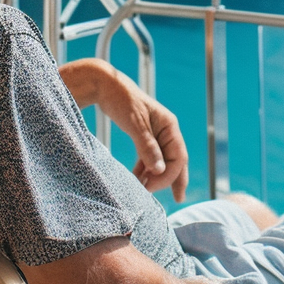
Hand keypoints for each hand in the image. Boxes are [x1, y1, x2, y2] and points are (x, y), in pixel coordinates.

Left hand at [61, 59, 189, 200]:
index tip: (153, 188)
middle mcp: (166, 130)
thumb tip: (159, 170)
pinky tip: (138, 179)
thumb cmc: (121, 100)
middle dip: (172, 179)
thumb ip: (147, 147)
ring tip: (145, 191)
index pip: (178, 156)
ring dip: (155, 176)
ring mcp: (156, 133)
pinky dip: (145, 169)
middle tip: (171, 198)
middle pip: (175, 160)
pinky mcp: (144, 135)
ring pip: (161, 160)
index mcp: (169, 126)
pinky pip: (149, 157)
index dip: (170, 175)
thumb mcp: (135, 124)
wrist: (105, 85)